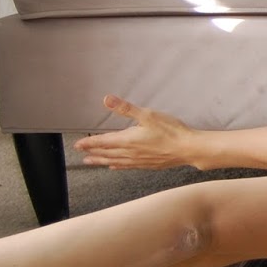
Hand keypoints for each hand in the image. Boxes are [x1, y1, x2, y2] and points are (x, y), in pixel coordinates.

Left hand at [74, 95, 205, 170]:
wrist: (188, 149)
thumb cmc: (171, 131)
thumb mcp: (148, 115)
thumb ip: (126, 108)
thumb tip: (107, 99)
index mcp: (127, 140)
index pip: (102, 142)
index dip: (89, 143)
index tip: (77, 145)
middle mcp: (130, 152)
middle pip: (106, 153)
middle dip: (93, 152)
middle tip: (81, 154)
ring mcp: (138, 160)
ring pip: (114, 161)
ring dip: (101, 161)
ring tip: (91, 162)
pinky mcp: (147, 164)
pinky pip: (127, 166)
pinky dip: (118, 166)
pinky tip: (115, 166)